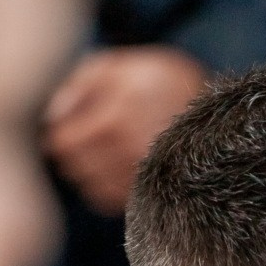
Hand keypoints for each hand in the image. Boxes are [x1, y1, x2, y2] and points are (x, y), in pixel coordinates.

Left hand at [43, 46, 207, 213]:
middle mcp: (125, 153)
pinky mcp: (147, 196)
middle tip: (86, 134)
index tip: (67, 122)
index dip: (58, 131)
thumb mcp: (120, 65)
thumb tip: (51, 116)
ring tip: (102, 148)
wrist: (214, 113)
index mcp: (114, 118)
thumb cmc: (161, 83)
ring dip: (86, 168)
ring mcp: (138, 178)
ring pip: (86, 185)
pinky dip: (101, 186)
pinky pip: (105, 200)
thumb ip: (80, 83)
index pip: (62, 141)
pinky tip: (112, 166)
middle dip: (72, 150)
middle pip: (72, 165)